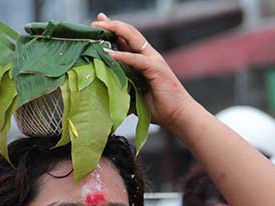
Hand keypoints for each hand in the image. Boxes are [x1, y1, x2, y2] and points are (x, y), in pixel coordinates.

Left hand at [91, 14, 193, 129]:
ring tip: (99, 28)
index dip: (114, 30)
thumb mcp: (136, 95)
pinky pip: (135, 59)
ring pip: (133, 39)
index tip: (99, 24)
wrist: (178, 115)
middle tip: (96, 21)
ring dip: (115, 31)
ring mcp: (153, 61)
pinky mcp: (155, 69)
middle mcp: (150, 56)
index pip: (128, 40)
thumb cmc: (159, 108)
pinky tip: (109, 53)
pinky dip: (122, 55)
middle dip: (112, 25)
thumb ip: (124, 87)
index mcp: (145, 60)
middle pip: (129, 33)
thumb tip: (107, 89)